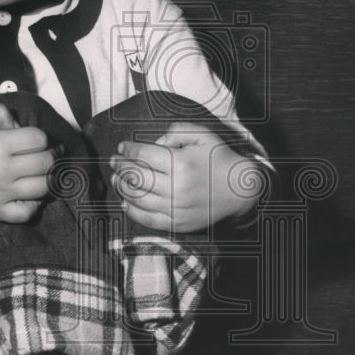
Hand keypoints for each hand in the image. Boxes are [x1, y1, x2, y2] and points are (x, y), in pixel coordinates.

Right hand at [0, 103, 55, 221]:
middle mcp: (2, 170)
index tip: (39, 141)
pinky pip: (28, 212)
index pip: (39, 139)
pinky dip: (36, 204)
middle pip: (46, 163)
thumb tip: (20, 126)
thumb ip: (0, 113)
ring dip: (49, 178)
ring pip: (43, 188)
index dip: (43, 138)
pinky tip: (32, 194)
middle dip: (52, 156)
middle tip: (49, 155)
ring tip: (44, 173)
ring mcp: (1, 193)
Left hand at [110, 121, 258, 231]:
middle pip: (135, 176)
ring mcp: (175, 208)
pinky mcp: (178, 224)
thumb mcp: (202, 134)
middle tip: (114, 161)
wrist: (240, 189)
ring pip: (137, 198)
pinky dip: (132, 211)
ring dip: (122, 187)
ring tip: (116, 179)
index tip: (122, 147)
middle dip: (120, 166)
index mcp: (179, 163)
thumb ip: (176, 130)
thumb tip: (153, 142)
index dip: (127, 150)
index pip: (142, 155)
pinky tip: (125, 202)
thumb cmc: (219, 158)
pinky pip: (147, 219)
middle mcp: (175, 187)